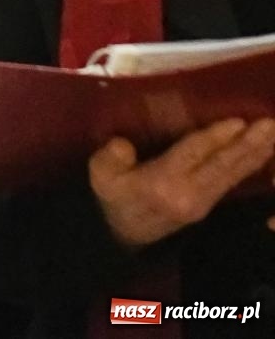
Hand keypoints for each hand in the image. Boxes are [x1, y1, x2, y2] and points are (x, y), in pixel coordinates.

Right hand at [89, 117, 274, 249]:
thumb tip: (123, 144)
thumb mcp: (100, 176)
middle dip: (248, 144)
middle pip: (222, 165)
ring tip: (273, 134)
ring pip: (233, 174)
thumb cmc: (112, 197)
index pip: (193, 156)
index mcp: (162, 184)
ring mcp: (203, 202)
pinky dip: (251, 165)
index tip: (238, 121)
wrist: (121, 235)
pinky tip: (263, 152)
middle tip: (270, 124)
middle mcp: (189, 194)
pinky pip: (233, 181)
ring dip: (256, 153)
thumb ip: (109, 158)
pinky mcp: (209, 204)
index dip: (215, 138)